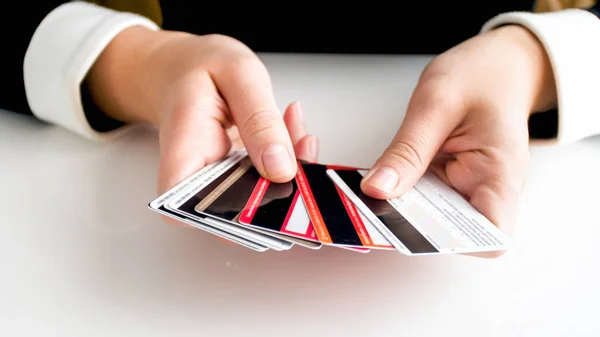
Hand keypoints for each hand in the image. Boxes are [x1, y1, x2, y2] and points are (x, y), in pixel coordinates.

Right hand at [86, 27, 317, 218]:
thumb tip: (280, 169)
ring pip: (264, 199)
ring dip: (292, 167)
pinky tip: (290, 126)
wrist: (186, 67)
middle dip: (283, 184)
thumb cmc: (199, 68)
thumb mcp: (237, 75)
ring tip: (293, 123)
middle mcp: (197, 180)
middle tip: (302, 143)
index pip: (194, 213)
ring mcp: (219, 183)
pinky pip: (270, 181)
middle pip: (241, 213)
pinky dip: (289, 157)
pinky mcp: (239, 179)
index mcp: (183, 155)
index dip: (238, 216)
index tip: (276, 187)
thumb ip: (260, 120)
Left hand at [360, 25, 556, 256]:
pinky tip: (381, 181)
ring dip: (401, 210)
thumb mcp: (436, 104)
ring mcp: (467, 187)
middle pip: (453, 232)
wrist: (497, 65)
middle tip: (373, 208)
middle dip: (411, 226)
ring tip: (370, 195)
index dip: (452, 241)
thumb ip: (407, 150)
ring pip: (431, 218)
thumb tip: (377, 190)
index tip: (409, 227)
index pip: (491, 237)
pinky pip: (423, 198)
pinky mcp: (449, 181)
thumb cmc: (481, 77)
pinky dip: (401, 192)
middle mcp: (487, 190)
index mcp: (500, 175)